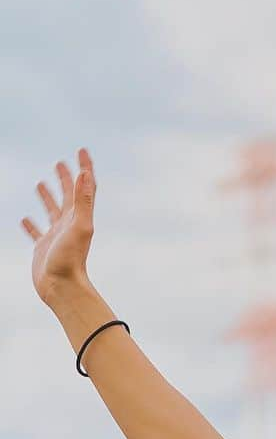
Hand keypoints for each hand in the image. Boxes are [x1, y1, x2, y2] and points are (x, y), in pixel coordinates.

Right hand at [20, 148, 96, 304]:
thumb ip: (83, 200)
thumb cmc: (71, 260)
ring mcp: (56, 237)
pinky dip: (31, 225)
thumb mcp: (79, 226)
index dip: (84, 168)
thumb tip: (86, 174)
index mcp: (79, 217)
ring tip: (40, 184)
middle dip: (65, 179)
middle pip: (68, 196)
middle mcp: (69, 225)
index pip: (84, 187)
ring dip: (48, 197)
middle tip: (60, 163)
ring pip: (51, 212)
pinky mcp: (43, 249)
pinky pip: (36, 233)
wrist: (63, 288)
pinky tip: (25, 220)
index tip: (82, 150)